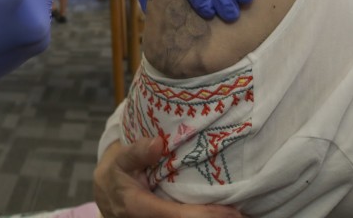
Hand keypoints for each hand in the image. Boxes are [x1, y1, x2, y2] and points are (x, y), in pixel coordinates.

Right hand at [95, 139, 241, 217]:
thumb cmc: (116, 175)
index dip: (208, 216)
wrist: (106, 196)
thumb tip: (158, 142)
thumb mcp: (119, 160)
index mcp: (138, 208)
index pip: (179, 217)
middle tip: (246, 214)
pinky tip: (222, 215)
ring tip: (242, 215)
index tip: (233, 212)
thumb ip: (136, 153)